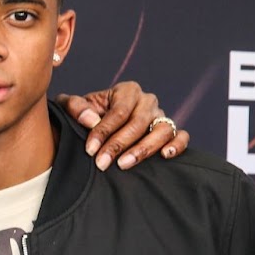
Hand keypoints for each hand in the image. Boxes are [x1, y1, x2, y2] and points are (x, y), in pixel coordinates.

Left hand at [56, 82, 190, 170]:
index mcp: (127, 91)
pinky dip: (176, 144)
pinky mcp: (170, 130)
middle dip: (118, 145)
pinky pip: (180, 135)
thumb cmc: (86, 114)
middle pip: (138, 123)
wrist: (98, 124)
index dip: (104, 131)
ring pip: (161, 130)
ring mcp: (161, 116)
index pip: (119, 111)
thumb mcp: (74, 106)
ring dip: (143, 149)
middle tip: (102, 163)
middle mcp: (147, 101)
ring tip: (124, 164)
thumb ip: (75, 107)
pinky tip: (164, 155)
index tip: (90, 149)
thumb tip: (89, 120)